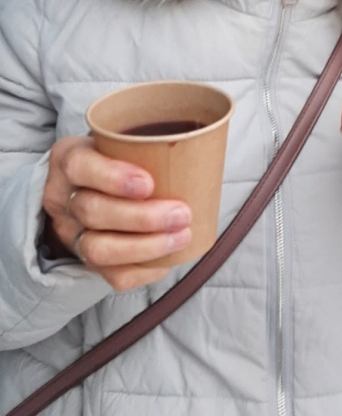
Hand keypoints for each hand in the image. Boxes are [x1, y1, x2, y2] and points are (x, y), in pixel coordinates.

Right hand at [42, 136, 192, 290]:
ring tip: (182, 236)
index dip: (112, 178)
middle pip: (92, 212)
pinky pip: (112, 276)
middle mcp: (62, 197)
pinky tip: (169, 259)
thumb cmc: (125, 156)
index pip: (80, 167)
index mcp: (69, 159)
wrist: (99, 186)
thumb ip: (151, 142)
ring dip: (146, 247)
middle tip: (182, 214)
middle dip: (142, 218)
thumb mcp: (127, 138)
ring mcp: (71, 232)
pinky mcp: (87, 261)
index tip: (149, 183)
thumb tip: (204, 145)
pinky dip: (145, 270)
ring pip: (97, 249)